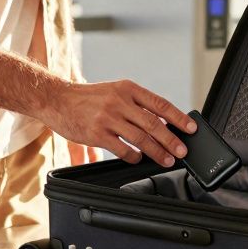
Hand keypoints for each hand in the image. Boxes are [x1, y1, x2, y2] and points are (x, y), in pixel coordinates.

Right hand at [37, 80, 195, 166]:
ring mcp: (108, 118)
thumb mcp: (114, 91)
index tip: (190, 128)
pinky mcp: (97, 134)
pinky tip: (138, 159)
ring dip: (157, 152)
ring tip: (166, 159)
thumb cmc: (88, 98)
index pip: (160, 103)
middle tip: (182, 151)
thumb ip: (135, 105)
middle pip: (153, 124)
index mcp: (128, 89)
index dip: (178, 117)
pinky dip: (133, 156)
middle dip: (171, 140)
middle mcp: (119, 102)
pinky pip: (121, 149)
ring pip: (140, 138)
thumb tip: (160, 122)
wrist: (57, 99)